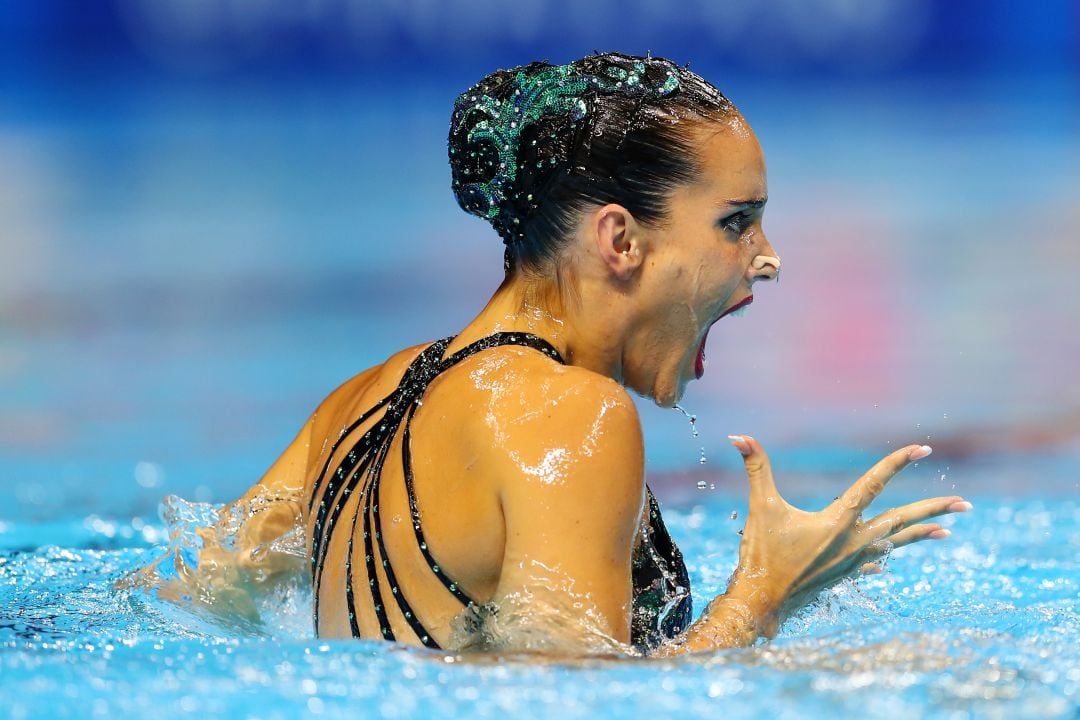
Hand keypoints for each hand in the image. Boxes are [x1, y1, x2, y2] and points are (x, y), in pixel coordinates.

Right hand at [723, 435, 971, 634]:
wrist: (762, 603)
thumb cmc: (761, 555)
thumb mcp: (761, 507)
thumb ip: (756, 468)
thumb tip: (739, 436)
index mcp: (838, 521)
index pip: (874, 484)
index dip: (897, 463)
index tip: (923, 450)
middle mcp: (854, 541)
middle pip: (903, 520)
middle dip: (934, 509)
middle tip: (965, 503)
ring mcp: (853, 562)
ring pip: (896, 543)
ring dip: (921, 534)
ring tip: (947, 530)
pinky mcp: (845, 575)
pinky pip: (874, 562)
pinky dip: (886, 556)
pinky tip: (890, 560)